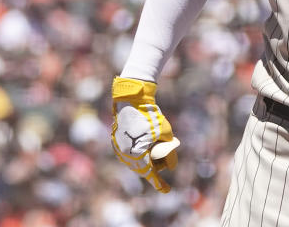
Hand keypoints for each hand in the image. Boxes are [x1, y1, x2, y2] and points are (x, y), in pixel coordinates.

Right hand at [110, 76, 180, 192]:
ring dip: (147, 160)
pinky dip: (139, 153)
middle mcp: (124, 155)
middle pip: (142, 168)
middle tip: (167, 163)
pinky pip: (129, 153)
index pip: (149, 174)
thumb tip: (172, 165)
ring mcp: (118, 148)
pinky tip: (147, 146)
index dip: (159, 183)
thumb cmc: (150, 115)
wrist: (131, 99)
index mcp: (135, 154)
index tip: (166, 190)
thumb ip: (170, 150)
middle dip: (155, 167)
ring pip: (135, 161)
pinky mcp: (116, 141)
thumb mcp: (166, 133)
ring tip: (158, 151)